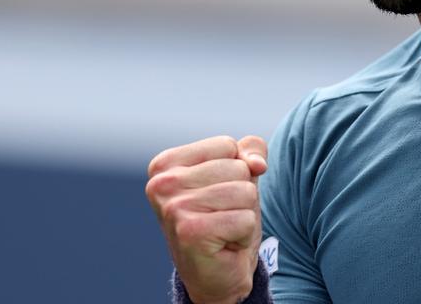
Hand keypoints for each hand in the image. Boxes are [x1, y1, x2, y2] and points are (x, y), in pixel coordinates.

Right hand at [146, 135, 268, 303]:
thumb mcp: (238, 176)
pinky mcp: (191, 232)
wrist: (217, 275)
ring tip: (224, 229)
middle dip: (241, 194)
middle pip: (237, 168)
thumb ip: (250, 151)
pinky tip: (225, 244)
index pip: (227, 145)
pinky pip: (245, 218)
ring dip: (244, 214)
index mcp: (165, 165)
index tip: (216, 196)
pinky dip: (244, 233)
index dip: (234, 170)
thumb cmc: (224, 219)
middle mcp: (162, 184)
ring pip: (244, 192)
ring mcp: (174, 208)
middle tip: (222, 217)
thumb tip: (258, 164)